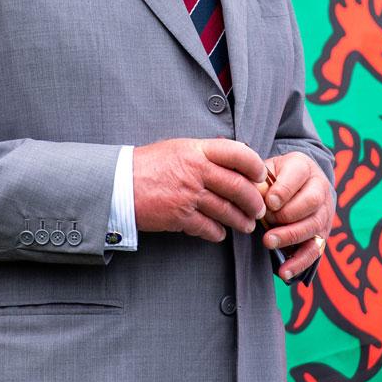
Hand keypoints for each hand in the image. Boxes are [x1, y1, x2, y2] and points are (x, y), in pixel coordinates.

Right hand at [133, 138, 266, 240]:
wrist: (119, 184)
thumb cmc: (150, 164)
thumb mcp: (180, 148)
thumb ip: (206, 153)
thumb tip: (234, 159)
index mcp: (198, 150)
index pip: (238, 153)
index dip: (255, 165)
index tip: (262, 175)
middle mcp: (196, 171)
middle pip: (238, 187)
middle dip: (254, 201)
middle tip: (261, 209)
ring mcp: (188, 195)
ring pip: (226, 211)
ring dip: (241, 221)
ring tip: (247, 225)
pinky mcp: (179, 217)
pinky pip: (207, 228)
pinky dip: (217, 233)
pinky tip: (220, 233)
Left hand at [260, 152, 333, 281]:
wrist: (297, 185)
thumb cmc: (274, 177)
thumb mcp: (266, 170)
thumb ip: (257, 180)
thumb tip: (249, 196)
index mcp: (304, 166)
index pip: (299, 175)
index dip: (284, 190)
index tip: (269, 202)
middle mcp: (320, 188)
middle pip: (311, 202)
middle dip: (287, 215)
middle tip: (266, 222)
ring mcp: (324, 212)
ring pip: (314, 226)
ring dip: (291, 236)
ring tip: (268, 242)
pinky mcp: (322, 235)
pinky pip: (314, 251)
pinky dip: (299, 263)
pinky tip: (283, 272)